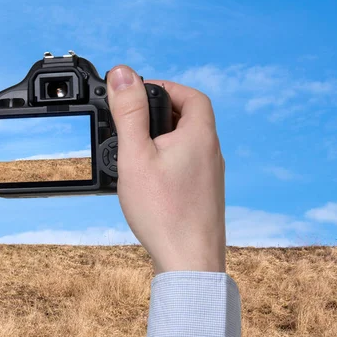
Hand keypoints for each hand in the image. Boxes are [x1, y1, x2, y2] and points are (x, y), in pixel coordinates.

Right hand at [106, 65, 225, 274]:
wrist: (189, 262)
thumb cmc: (164, 211)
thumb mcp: (136, 156)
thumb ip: (130, 113)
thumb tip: (123, 74)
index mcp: (200, 137)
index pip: (192, 96)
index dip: (168, 86)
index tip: (143, 91)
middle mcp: (212, 154)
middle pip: (192, 118)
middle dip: (163, 111)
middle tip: (135, 118)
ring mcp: (211, 177)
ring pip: (190, 144)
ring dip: (165, 137)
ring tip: (137, 148)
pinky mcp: (206, 196)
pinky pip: (189, 165)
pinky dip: (170, 160)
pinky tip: (150, 177)